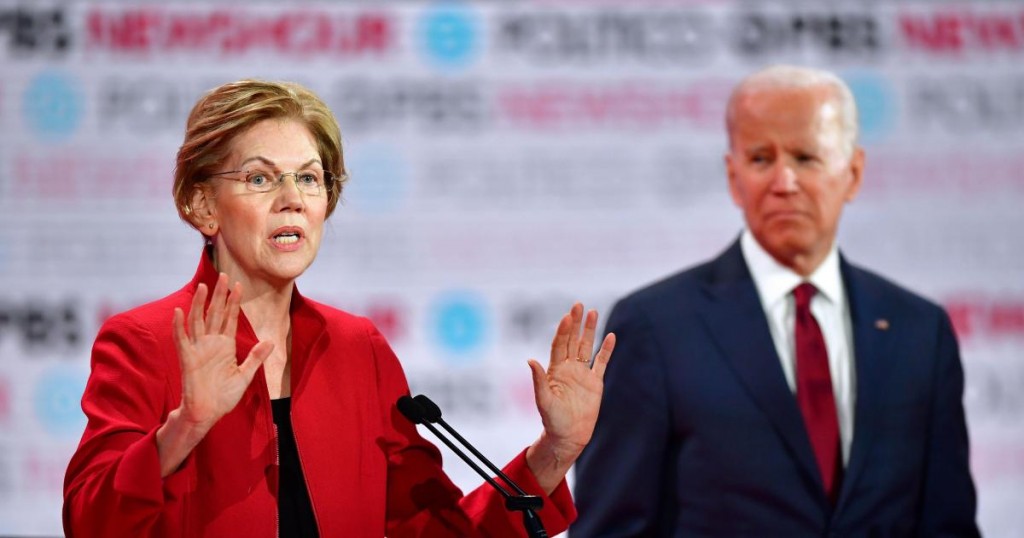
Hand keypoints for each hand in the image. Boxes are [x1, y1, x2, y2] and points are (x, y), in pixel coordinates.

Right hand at [172, 273, 273, 432]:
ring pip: (198, 321)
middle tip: (224, 275)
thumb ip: (255, 357)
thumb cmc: (224, 396)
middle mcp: (211, 344)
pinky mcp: (187, 359)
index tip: (238, 285)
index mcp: (225, 346)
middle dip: (220, 295)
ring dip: (201, 304)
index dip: (234, 302)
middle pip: (215, 314)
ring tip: (206, 286)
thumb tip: (270, 341)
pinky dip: (179, 325)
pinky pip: (181, 339)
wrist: (207, 413)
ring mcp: (198, 349)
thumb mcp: (245, 375)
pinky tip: (179, 310)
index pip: (230, 318)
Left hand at [526, 303, 614, 491]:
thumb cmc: (552, 421)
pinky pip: (601, 362)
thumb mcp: (543, 400)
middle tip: (578, 305)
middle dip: (575, 323)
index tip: (567, 317)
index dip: (563, 331)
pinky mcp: (595, 383)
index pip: (559, 345)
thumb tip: (530, 360)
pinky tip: (610, 336)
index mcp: (555, 371)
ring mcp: (582, 374)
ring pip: (587, 347)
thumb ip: (538, 380)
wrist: (568, 437)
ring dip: (589, 331)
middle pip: (573, 341)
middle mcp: (568, 369)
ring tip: (593, 312)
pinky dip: (606, 350)